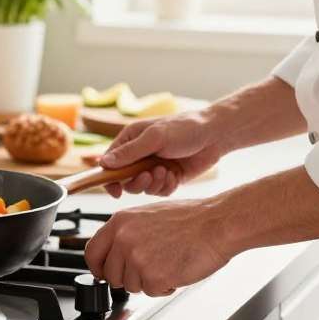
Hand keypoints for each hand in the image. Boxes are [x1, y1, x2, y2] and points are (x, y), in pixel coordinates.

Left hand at [84, 197, 230, 295]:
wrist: (216, 224)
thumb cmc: (190, 219)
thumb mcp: (147, 216)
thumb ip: (126, 234)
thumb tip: (114, 253)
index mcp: (120, 222)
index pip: (92, 252)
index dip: (98, 267)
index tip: (103, 273)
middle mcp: (123, 239)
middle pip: (111, 275)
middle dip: (128, 277)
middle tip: (149, 269)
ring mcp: (137, 258)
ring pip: (131, 286)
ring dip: (148, 282)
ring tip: (167, 263)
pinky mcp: (153, 275)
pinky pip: (151, 292)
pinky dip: (164, 287)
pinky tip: (176, 270)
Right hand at [100, 112, 225, 197]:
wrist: (215, 135)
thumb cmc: (184, 128)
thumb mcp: (154, 138)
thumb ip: (129, 152)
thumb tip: (103, 163)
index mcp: (130, 140)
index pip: (109, 162)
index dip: (108, 178)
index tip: (115, 190)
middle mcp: (139, 155)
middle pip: (124, 179)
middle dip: (136, 181)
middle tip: (148, 175)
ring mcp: (153, 167)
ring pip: (142, 188)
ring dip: (153, 183)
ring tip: (166, 171)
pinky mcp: (167, 177)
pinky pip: (159, 191)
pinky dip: (166, 186)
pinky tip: (175, 174)